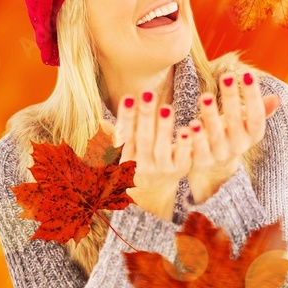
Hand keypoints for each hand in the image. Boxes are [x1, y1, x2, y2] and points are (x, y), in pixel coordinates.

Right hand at [100, 91, 191, 221]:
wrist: (155, 194)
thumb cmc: (137, 164)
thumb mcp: (123, 154)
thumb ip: (115, 136)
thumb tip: (100, 122)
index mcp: (125, 156)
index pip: (125, 134)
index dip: (126, 116)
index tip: (128, 97)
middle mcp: (141, 164)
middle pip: (143, 138)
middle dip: (145, 116)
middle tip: (148, 94)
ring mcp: (160, 168)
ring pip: (161, 148)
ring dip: (164, 128)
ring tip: (166, 108)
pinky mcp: (179, 170)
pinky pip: (183, 157)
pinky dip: (184, 144)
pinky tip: (187, 129)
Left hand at [186, 72, 280, 202]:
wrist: (214, 168)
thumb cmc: (231, 133)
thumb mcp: (245, 123)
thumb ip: (259, 111)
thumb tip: (276, 99)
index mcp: (252, 135)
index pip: (256, 115)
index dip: (253, 96)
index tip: (248, 74)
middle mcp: (238, 146)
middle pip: (235, 121)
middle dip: (231, 98)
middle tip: (226, 76)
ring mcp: (219, 155)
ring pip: (215, 135)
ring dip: (210, 116)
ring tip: (205, 97)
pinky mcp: (201, 162)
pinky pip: (196, 151)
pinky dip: (191, 140)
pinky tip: (187, 127)